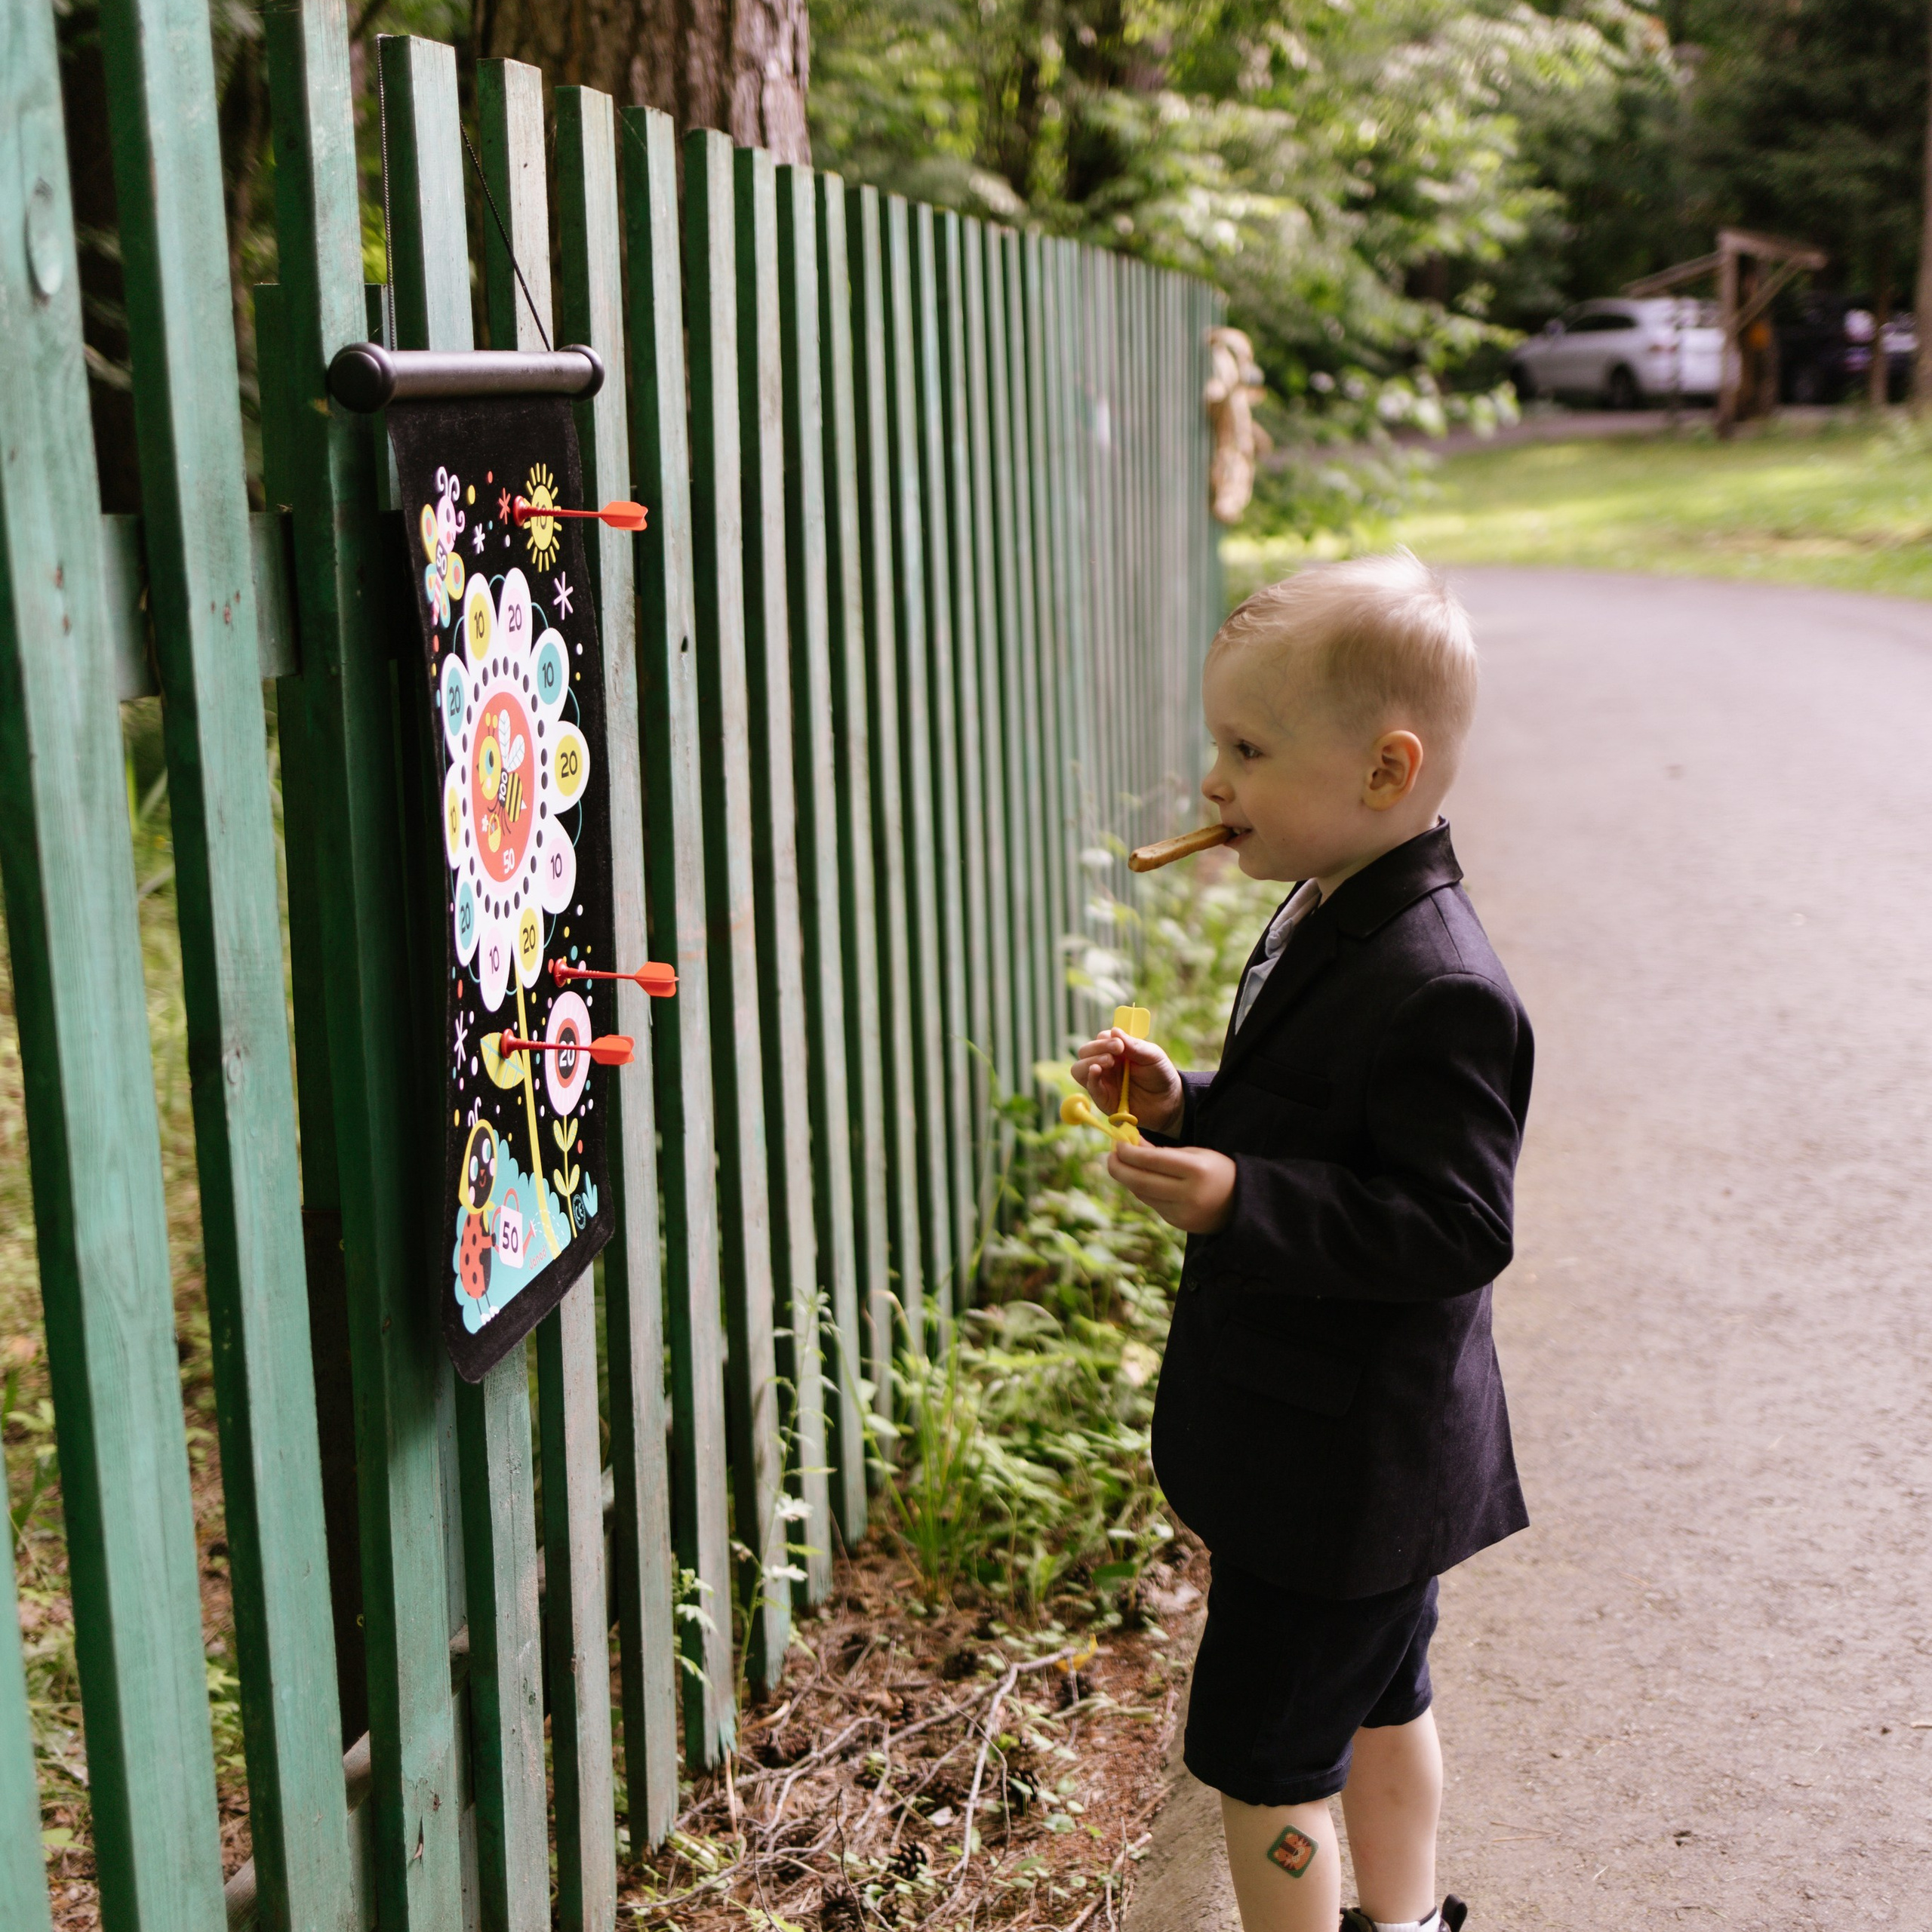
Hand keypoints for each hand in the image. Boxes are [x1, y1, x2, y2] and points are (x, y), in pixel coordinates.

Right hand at [1071, 1028, 1183, 1133]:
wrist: (1169, 1102)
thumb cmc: (1160, 1075)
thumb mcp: (1152, 1056)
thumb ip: (1134, 1045)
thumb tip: (1114, 1030)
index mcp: (1115, 1051)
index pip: (1100, 1039)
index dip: (1106, 1039)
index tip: (1120, 1044)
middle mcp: (1105, 1064)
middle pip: (1085, 1052)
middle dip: (1097, 1048)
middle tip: (1116, 1050)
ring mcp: (1102, 1082)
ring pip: (1079, 1069)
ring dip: (1090, 1062)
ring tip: (1108, 1061)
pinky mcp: (1104, 1099)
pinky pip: (1090, 1088)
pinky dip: (1091, 1078)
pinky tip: (1096, 1070)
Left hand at [1106, 1140, 1236, 1234]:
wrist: (1242, 1203)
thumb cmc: (1216, 1171)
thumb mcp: (1194, 1154)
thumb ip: (1161, 1151)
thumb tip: (1129, 1143)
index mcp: (1196, 1170)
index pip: (1152, 1161)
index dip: (1129, 1153)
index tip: (1117, 1144)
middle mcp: (1189, 1194)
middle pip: (1142, 1181)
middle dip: (1119, 1168)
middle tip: (1109, 1157)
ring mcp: (1183, 1212)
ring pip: (1143, 1195)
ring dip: (1128, 1179)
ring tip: (1122, 1166)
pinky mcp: (1179, 1223)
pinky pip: (1153, 1204)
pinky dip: (1143, 1191)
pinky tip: (1141, 1181)